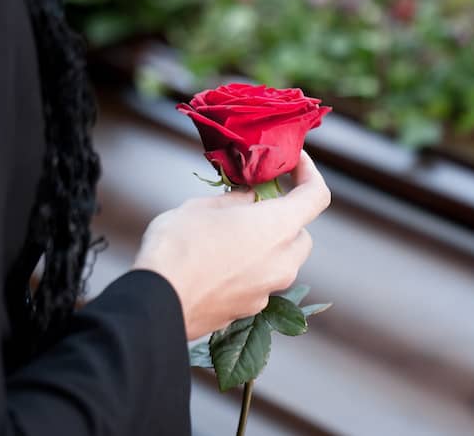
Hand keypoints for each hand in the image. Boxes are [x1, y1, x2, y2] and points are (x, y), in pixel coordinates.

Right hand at [133, 151, 329, 339]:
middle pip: (301, 234)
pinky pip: (261, 283)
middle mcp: (283, 262)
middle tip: (254, 205)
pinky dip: (250, 270)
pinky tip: (218, 264)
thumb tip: (249, 198)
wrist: (157, 303)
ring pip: (282, 261)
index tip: (295, 163)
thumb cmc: (178, 247)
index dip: (309, 174)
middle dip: (284, 218)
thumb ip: (236, 200)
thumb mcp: (203, 207)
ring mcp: (269, 291)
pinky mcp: (251, 311)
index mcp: (278, 227)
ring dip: (266, 246)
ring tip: (229, 235)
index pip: (316, 196)